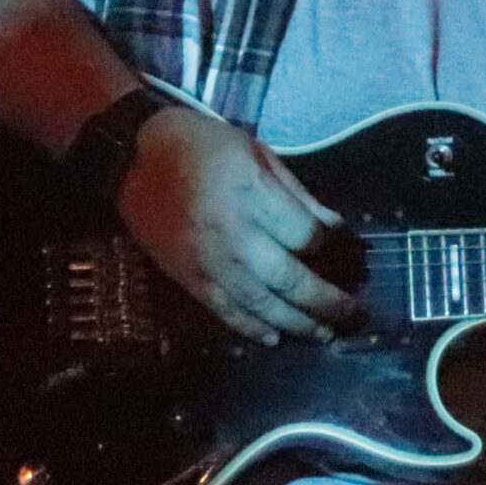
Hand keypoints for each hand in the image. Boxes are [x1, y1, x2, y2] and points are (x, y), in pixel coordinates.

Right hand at [114, 105, 354, 345]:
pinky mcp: (189, 279)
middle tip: (352, 315)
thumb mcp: (256, 152)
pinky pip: (225, 311)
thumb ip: (296, 192)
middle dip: (326, 301)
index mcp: (251, 195)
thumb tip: (333, 226)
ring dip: (297, 324)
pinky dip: (251, 329)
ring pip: (261, 305)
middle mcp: (233, 234)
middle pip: (289, 278)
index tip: (337, 245)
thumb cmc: (201, 146)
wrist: (134, 159)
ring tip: (324, 334)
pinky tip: (275, 338)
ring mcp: (209, 262)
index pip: (305, 235)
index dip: (327, 244)